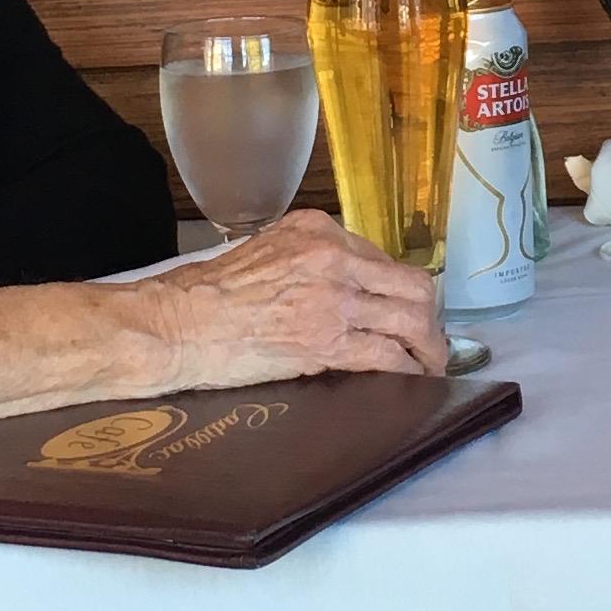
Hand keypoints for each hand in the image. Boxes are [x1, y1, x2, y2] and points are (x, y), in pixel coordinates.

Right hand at [136, 210, 446, 387]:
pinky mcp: (329, 342)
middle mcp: (334, 257)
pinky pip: (388, 355)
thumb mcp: (266, 251)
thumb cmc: (209, 293)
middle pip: (411, 286)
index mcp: (318, 230)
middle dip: (429, 317)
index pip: (380, 258)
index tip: (400, 310)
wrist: (179, 323)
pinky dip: (410, 369)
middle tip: (430, 340)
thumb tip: (345, 287)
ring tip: (431, 364)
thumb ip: (309, 260)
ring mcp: (335, 299)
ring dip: (429, 347)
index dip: (396, 290)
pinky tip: (414, 379)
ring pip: (410, 320)